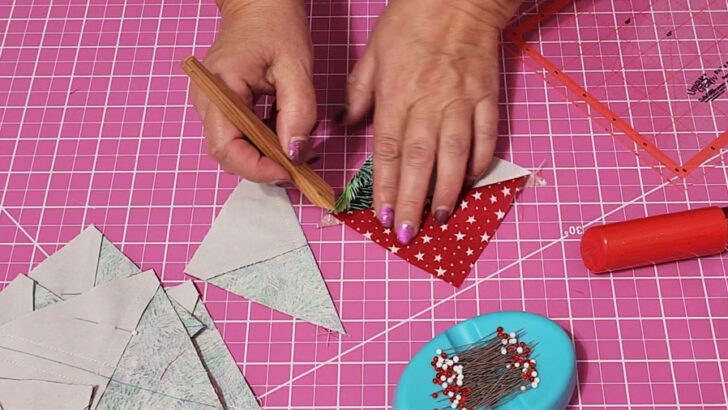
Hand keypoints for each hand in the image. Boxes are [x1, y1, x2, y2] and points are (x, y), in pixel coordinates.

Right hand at [191, 0, 315, 183]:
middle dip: (263, 166)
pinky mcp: (221, 105)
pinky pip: (238, 135)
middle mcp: (207, 100)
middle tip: (297, 164)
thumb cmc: (275, 26)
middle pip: (227, 153)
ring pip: (233, 148)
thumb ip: (298, 113)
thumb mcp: (296, 68)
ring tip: (294, 147)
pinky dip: (262, 142)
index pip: (226, 147)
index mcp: (219, 88)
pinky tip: (283, 133)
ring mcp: (211, 103)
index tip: (288, 170)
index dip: (257, 167)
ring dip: (264, 156)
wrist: (260, 5)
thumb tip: (295, 153)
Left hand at [339, 0, 521, 243]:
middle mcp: (430, 104)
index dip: (384, 188)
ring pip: (455, 156)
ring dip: (447, 191)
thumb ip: (359, 94)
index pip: (388, 151)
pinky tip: (471, 182)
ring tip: (440, 218)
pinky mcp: (488, 98)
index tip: (382, 216)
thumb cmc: (411, 20)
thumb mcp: (373, 53)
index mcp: (397, 95)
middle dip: (412, 202)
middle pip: (419, 162)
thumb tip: (344, 125)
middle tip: (407, 233)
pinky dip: (480, 162)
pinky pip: (486, 137)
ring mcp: (462, 102)